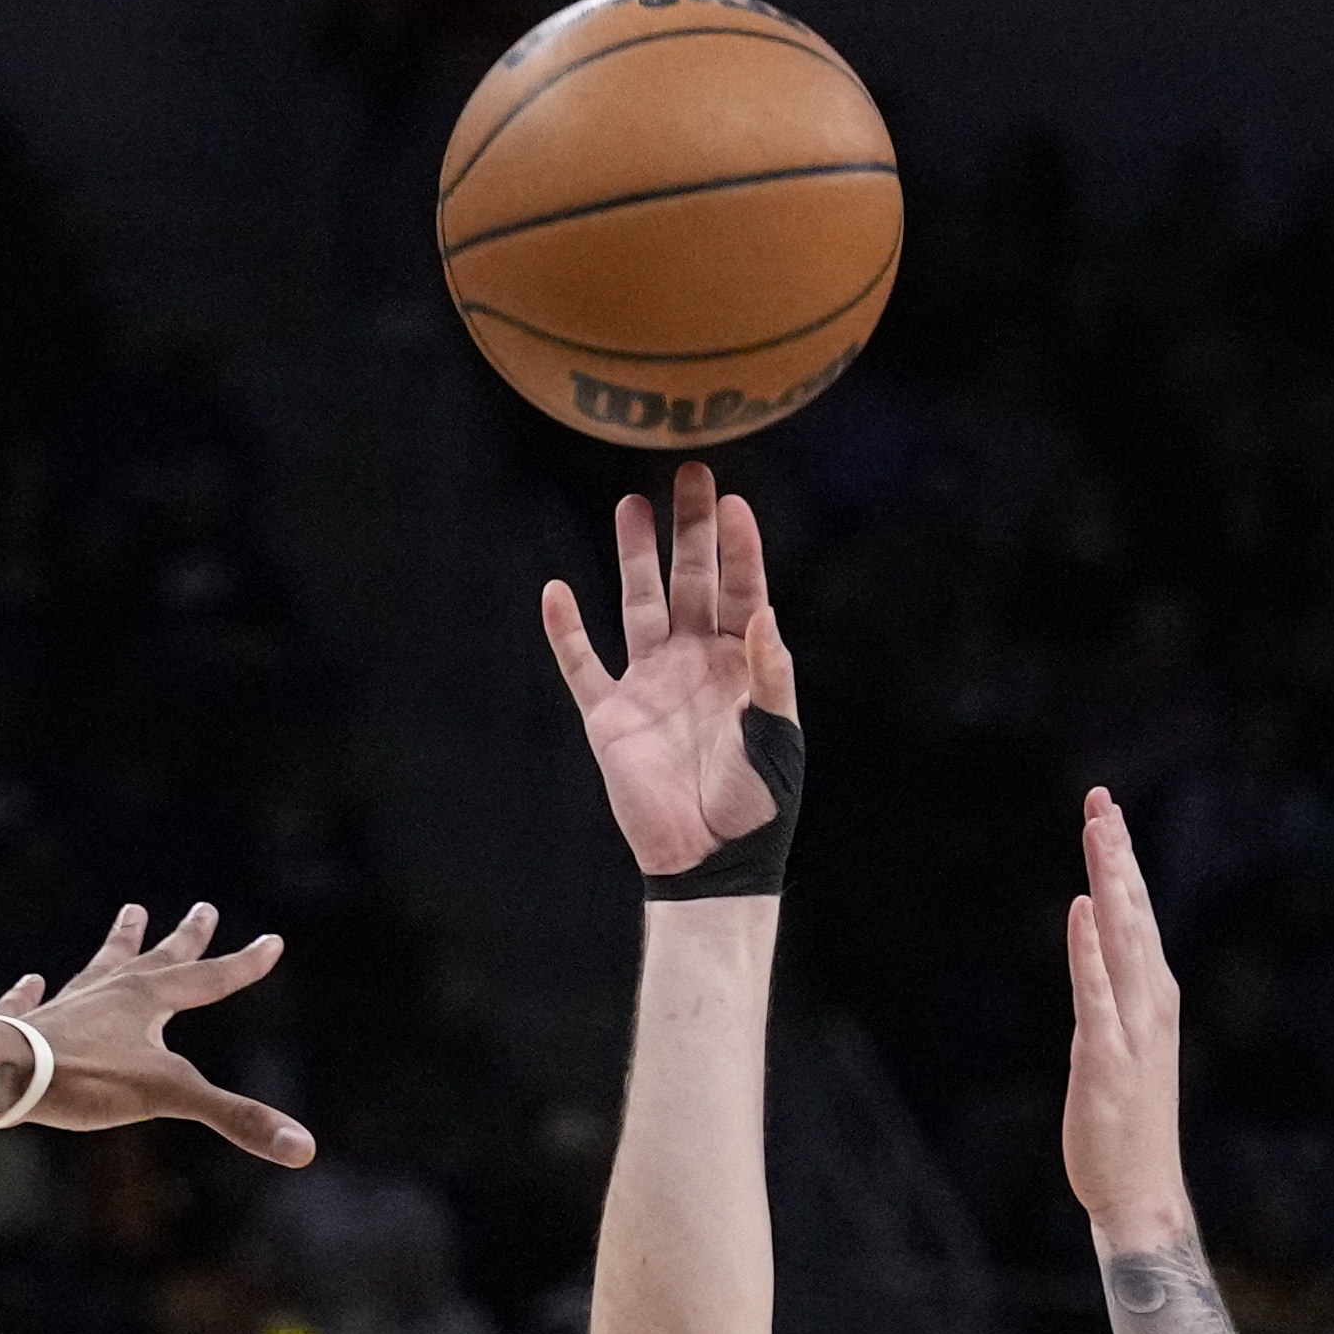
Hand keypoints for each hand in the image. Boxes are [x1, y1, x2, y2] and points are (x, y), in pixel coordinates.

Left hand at [0, 900, 308, 1161]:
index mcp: (146, 1000)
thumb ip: (236, 1118)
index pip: (208, 979)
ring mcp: (63, 1007)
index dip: (244, 964)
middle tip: (204, 907)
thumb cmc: (85, 1080)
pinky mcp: (21, 1027)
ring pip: (97, 967)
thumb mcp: (169, 1097)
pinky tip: (29, 980)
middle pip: (156, 958)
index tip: (271, 941)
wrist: (1, 1074)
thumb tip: (304, 1148)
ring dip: (117, 942)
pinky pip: (29, 1003)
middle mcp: (106, 992)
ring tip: (130, 911)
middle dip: (185, 938)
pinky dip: (31, 993)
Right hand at [542, 462, 796, 877]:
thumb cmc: (756, 802)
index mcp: (741, 662)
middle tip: (690, 473)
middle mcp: (694, 661)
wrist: (709, 859)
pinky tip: (556, 593)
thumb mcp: (778, 737)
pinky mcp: (609, 716)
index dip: (738, 547)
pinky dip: (566, 631)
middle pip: (690, 580)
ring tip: (631, 505)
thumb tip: (762, 614)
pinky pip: (582, 665)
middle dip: (689, 529)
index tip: (733, 502)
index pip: (740, 588)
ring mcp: (649, 684)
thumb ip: (770, 675)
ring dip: (635, 557)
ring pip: (639, 605)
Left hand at [1060, 787, 1188, 1238]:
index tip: (1105, 812)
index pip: (1137, 914)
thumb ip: (1108, 995)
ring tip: (1098, 832)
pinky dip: (1090, 952)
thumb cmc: (1126, 1123)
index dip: (1121, 861)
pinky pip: (1096, 995)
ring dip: (1111, 882)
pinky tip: (1083, 913)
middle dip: (1116, 853)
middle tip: (1100, 800)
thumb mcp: (1117, 1044)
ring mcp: (1132, 1028)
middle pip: (1134, 912)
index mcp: (1152, 996)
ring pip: (1122, 939)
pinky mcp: (1105, 1058)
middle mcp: (1150, 1002)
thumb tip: (1093, 947)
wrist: (1140, 1191)